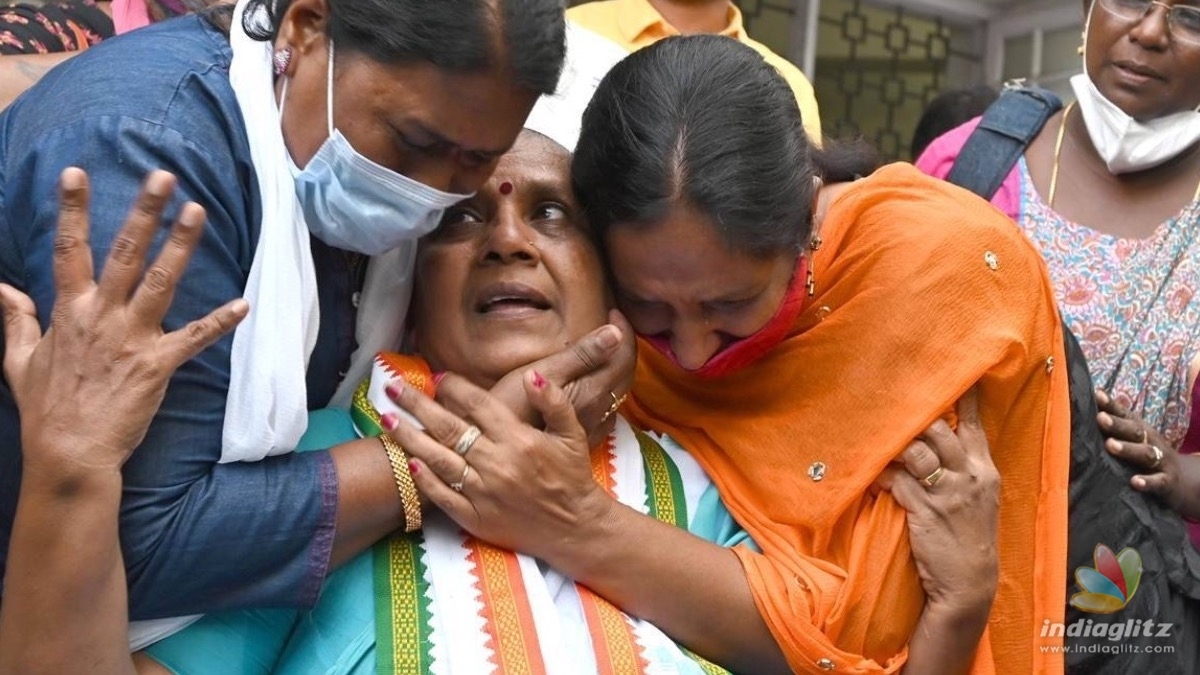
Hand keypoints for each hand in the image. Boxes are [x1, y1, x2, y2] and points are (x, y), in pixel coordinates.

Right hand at [0, 168, 246, 478]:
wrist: (69, 452)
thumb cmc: (46, 407)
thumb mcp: (19, 358)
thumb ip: (16, 317)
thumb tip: (1, 287)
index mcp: (69, 311)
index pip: (69, 250)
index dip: (72, 210)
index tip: (76, 174)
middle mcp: (102, 316)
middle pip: (124, 253)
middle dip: (144, 213)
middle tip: (163, 176)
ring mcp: (131, 338)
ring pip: (160, 282)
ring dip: (180, 246)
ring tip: (197, 211)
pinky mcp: (157, 365)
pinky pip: (193, 338)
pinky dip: (219, 322)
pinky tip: (243, 305)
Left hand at [384, 368, 612, 560]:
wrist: (574, 528)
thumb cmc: (572, 477)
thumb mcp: (572, 434)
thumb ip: (554, 402)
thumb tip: (532, 376)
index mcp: (519, 440)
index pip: (477, 405)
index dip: (453, 387)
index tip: (436, 377)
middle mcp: (497, 464)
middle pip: (448, 428)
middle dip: (416, 404)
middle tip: (392, 386)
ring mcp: (483, 492)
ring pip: (438, 459)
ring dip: (409, 437)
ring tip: (386, 419)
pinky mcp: (475, 518)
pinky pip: (443, 496)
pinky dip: (424, 479)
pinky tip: (408, 461)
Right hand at [486, 309, 635, 446]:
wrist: (491, 446)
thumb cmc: (512, 406)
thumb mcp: (545, 373)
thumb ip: (581, 355)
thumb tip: (614, 334)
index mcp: (593, 390)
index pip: (624, 356)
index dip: (623, 330)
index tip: (612, 312)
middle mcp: (598, 410)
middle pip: (625, 373)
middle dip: (622, 346)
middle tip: (611, 325)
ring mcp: (590, 426)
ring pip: (617, 392)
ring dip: (615, 367)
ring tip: (604, 349)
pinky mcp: (578, 437)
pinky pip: (605, 411)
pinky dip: (606, 390)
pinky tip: (593, 387)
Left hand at [876, 388, 998, 614]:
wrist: (969, 584)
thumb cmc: (969, 538)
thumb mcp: (978, 499)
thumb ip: (963, 468)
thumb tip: (935, 439)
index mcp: (984, 471)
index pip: (974, 424)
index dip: (963, 396)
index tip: (955, 369)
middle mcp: (968, 477)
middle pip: (938, 429)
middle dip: (913, 416)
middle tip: (891, 406)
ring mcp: (946, 494)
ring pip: (915, 451)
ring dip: (892, 445)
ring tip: (876, 441)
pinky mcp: (923, 510)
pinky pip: (895, 481)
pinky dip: (880, 475)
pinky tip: (871, 475)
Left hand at [1095, 389, 1199, 518]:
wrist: (1183, 479)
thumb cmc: (1148, 454)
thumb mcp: (1135, 439)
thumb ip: (1114, 427)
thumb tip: (1084, 411)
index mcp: (1140, 431)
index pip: (1125, 415)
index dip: (1111, 405)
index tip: (1097, 395)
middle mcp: (1150, 442)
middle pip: (1135, 430)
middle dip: (1117, 424)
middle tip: (1100, 418)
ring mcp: (1161, 461)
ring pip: (1145, 453)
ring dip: (1128, 449)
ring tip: (1110, 445)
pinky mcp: (1167, 482)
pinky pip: (1158, 481)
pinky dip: (1147, 482)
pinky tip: (1134, 482)